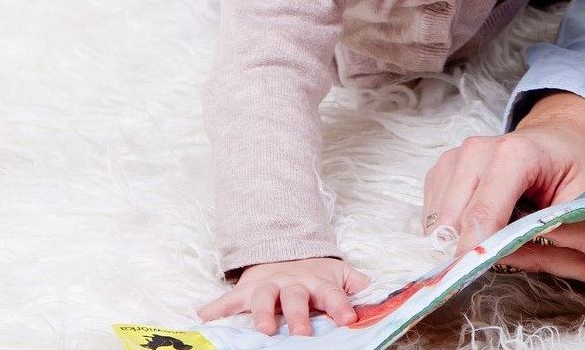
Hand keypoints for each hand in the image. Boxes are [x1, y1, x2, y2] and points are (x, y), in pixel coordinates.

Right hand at [196, 257, 370, 335]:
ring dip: (260, 313)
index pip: (332, 294)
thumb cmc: (315, 273)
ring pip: (263, 298)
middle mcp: (292, 284)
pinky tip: (202, 317)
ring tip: (262, 330)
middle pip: (296, 298)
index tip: (349, 318)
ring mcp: (267, 286)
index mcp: (318, 282)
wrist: (283, 251)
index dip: (340, 305)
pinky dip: (214, 308)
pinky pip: (227, 299)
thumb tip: (381, 294)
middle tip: (301, 334)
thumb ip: (357, 285)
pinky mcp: (245, 290)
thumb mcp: (339, 274)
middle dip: (298, 316)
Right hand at [421, 92, 584, 253]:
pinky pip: (433, 213)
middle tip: (494, 260)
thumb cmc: (572, 167)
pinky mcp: (443, 168)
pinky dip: (451, 229)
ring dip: (459, 238)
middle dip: (468, 248)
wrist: (558, 138)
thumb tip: (511, 254)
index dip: (477, 248)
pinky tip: (479, 224)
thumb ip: (552, 225)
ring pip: (438, 220)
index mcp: (516, 153)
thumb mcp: (582, 196)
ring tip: (494, 235)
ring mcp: (456, 156)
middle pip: (454, 220)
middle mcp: (478, 150)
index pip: (483, 212)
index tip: (476, 274)